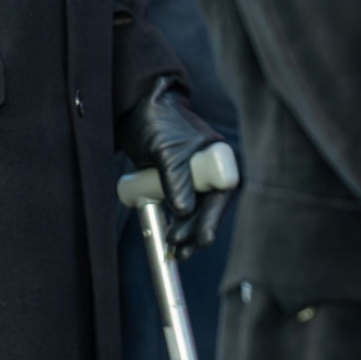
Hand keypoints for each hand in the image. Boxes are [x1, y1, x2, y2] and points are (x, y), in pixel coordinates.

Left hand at [117, 77, 230, 252]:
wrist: (137, 109)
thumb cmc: (157, 121)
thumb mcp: (166, 151)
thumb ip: (176, 180)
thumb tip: (183, 212)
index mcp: (219, 156)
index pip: (223, 192)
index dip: (213, 216)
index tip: (203, 237)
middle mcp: (211, 167)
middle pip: (210, 205)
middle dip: (196, 228)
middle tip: (181, 248)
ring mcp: (196, 174)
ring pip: (196, 208)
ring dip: (186, 230)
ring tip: (175, 250)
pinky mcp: (179, 180)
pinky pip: (182, 204)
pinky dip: (176, 221)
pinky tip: (170, 236)